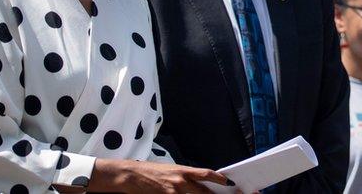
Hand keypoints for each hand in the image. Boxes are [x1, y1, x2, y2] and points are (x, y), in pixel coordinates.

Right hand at [89, 159, 238, 193]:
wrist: (130, 175)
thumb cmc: (152, 173)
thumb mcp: (172, 171)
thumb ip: (187, 178)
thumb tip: (204, 184)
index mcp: (184, 170)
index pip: (207, 174)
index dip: (220, 179)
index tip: (231, 183)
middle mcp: (181, 181)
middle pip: (204, 193)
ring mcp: (173, 191)